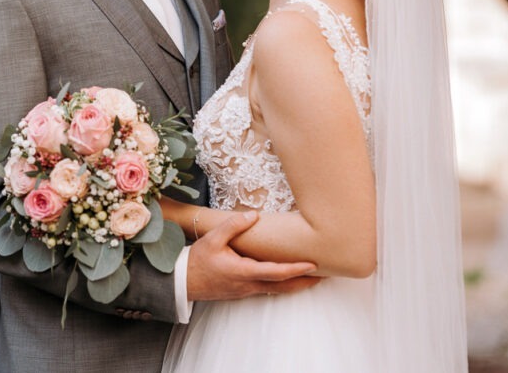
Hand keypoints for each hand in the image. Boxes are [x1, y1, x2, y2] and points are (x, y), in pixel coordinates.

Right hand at [186, 211, 319, 301]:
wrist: (182, 282)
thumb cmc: (197, 260)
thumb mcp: (212, 239)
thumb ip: (233, 226)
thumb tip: (254, 215)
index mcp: (243, 271)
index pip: (276, 272)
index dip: (296, 269)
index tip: (313, 265)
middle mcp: (248, 285)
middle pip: (283, 287)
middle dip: (305, 282)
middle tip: (326, 275)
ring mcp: (247, 291)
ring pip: (277, 290)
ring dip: (296, 284)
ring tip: (313, 276)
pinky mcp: (243, 291)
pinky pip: (269, 289)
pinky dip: (283, 284)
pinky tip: (288, 278)